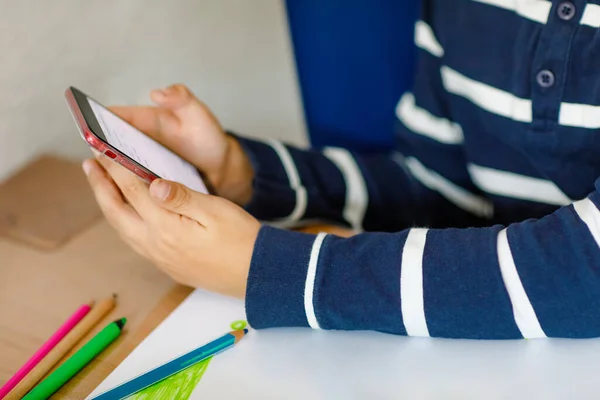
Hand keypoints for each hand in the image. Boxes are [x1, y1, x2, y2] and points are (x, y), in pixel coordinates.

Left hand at [82, 155, 259, 297]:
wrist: (257, 275)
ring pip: (122, 229)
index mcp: (167, 227)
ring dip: (109, 205)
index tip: (102, 148)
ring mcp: (160, 258)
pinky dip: (123, 222)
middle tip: (89, 164)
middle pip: (116, 212)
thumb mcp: (216, 211)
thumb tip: (153, 184)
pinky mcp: (168, 266)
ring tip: (102, 186)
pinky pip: (135, 241)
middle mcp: (156, 245)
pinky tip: (128, 215)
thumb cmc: (242, 240)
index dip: (115, 167)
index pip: (132, 190)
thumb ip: (182, 197)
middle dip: (100, 186)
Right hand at [110, 84, 253, 204]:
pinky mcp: (146, 184)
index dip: (98, 120)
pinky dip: (126, 189)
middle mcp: (136, 141)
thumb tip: (157, 93)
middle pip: (108, 143)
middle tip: (98, 159)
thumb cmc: (208, 137)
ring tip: (108, 180)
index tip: (90, 129)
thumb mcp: (198, 114)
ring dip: (110, 172)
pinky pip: (130, 185)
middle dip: (100, 149)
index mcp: (144, 120)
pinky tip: (127, 197)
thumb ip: (181, 99)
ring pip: (116, 166)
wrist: (222, 168)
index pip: (113, 116)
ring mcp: (139, 164)